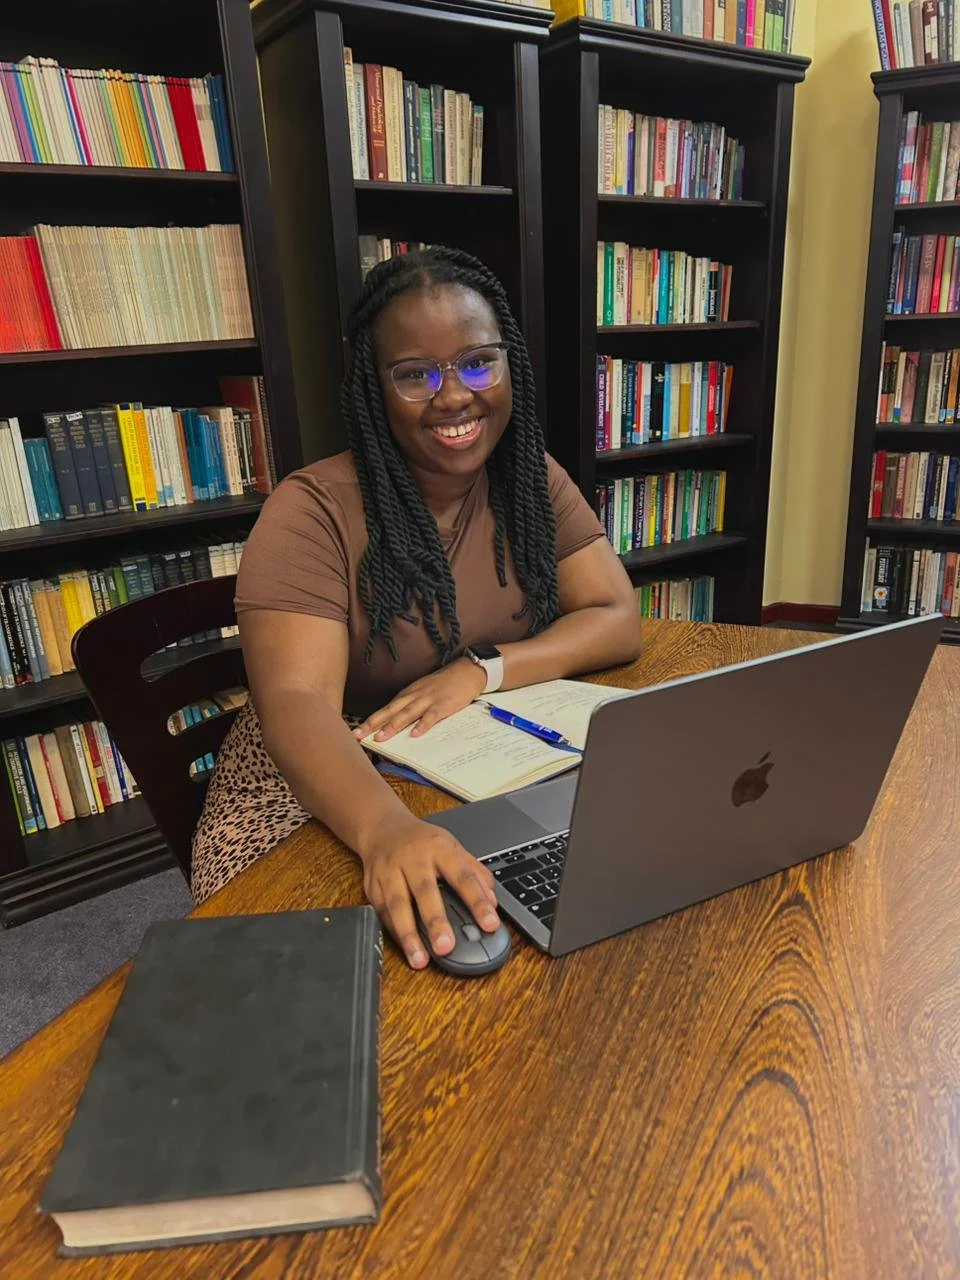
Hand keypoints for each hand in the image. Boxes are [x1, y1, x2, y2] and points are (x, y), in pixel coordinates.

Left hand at [352, 657, 485, 742]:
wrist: (466, 671)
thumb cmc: (443, 684)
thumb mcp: (422, 692)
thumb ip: (409, 706)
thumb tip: (394, 723)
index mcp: (407, 694)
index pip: (385, 709)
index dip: (370, 721)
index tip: (356, 732)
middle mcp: (414, 696)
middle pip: (390, 711)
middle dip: (373, 724)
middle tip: (358, 736)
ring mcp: (428, 699)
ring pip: (407, 714)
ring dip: (393, 726)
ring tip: (380, 738)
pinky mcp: (443, 704)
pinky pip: (431, 716)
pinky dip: (423, 725)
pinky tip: (415, 734)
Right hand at [360, 818, 499, 968]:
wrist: (383, 829)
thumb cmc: (422, 843)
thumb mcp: (453, 848)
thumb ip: (475, 874)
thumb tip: (492, 903)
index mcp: (439, 848)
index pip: (462, 876)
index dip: (477, 901)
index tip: (490, 924)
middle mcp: (413, 858)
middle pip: (424, 890)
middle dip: (435, 921)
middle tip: (446, 946)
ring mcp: (389, 871)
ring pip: (397, 904)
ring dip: (408, 935)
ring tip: (419, 959)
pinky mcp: (372, 885)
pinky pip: (381, 911)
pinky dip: (393, 932)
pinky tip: (404, 947)